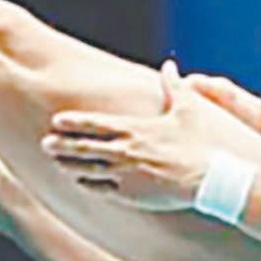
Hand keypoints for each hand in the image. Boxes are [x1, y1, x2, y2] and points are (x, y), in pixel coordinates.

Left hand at [42, 60, 260, 210]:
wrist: (215, 177)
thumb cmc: (202, 141)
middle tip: (45, 143)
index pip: (95, 124)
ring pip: (89, 170)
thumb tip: (169, 64)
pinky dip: (89, 185)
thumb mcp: (187, 108)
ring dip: (71, 166)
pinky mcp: (134, 196)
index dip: (74, 123)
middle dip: (62, 145)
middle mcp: (126, 152)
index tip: (57, 121)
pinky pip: (103, 190)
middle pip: (85, 148)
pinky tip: (81, 182)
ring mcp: (127, 176)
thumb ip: (173, 85)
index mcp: (136, 129)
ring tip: (58, 163)